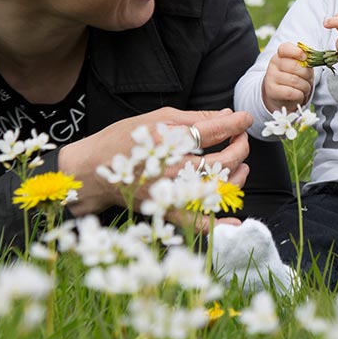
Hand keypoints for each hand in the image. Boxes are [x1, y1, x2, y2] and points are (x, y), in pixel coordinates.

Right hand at [59, 107, 252, 214]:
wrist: (92, 172)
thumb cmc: (122, 140)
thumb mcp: (154, 118)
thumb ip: (192, 117)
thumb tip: (224, 114)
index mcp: (168, 140)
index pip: (213, 130)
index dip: (235, 123)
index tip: (245, 119)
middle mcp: (173, 167)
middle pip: (222, 160)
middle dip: (240, 146)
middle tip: (242, 138)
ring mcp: (172, 191)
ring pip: (218, 188)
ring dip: (237, 175)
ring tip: (241, 164)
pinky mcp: (167, 210)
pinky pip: (197, 223)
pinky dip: (219, 225)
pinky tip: (235, 219)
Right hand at [263, 42, 314, 112]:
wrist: (280, 96)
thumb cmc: (293, 79)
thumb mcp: (298, 67)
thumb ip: (304, 61)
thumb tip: (314, 58)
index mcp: (280, 55)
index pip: (285, 48)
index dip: (297, 52)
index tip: (305, 58)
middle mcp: (274, 65)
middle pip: (295, 66)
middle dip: (307, 75)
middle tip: (309, 80)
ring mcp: (271, 78)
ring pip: (295, 81)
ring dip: (305, 87)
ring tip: (304, 88)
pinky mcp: (272, 91)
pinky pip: (291, 93)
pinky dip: (300, 95)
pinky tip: (299, 95)